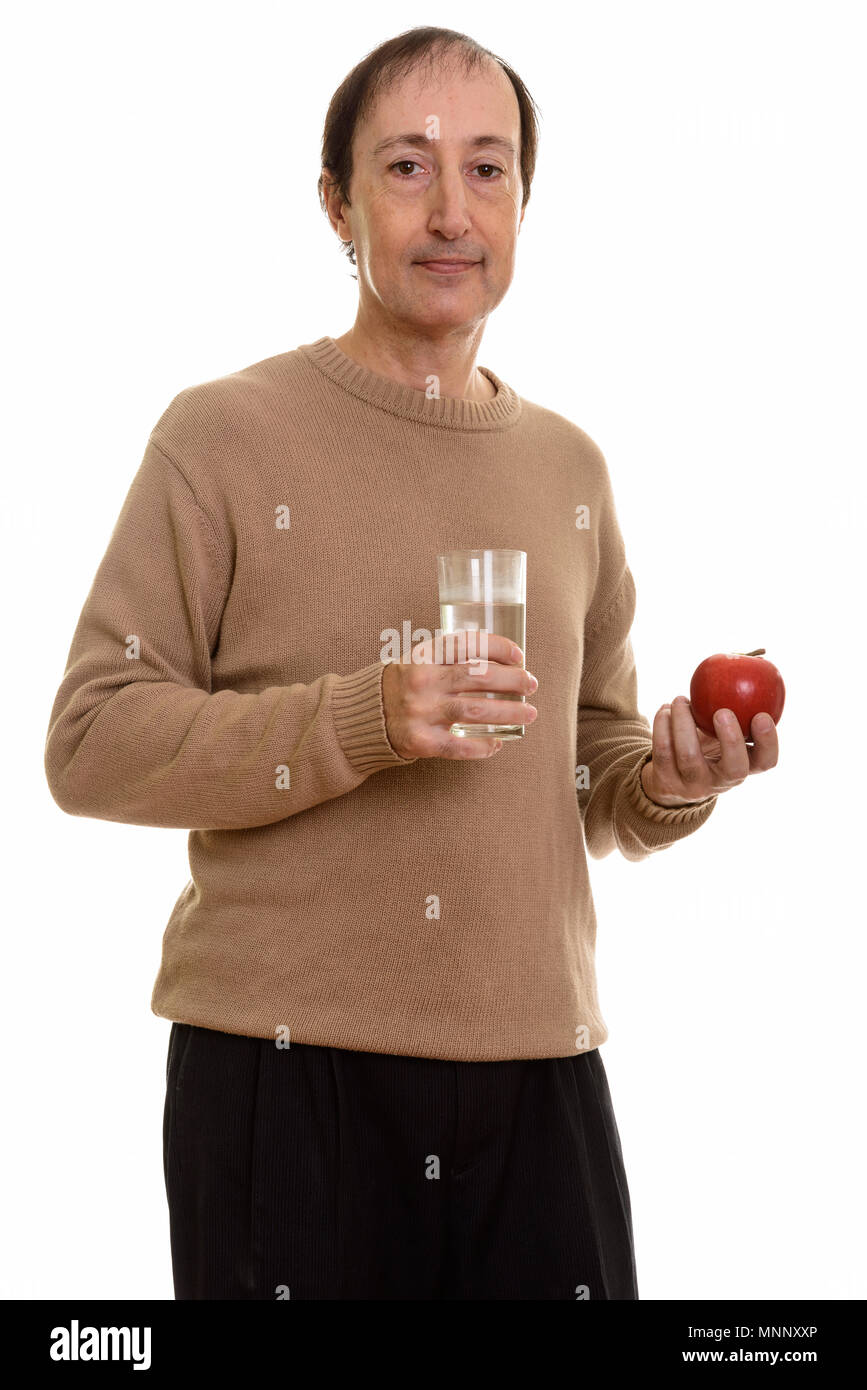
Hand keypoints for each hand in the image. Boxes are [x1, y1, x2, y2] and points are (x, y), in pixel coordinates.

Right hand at [381, 630, 538, 759]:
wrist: (360, 720)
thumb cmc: (398, 688)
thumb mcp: (415, 662)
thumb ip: (446, 659)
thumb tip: (498, 661)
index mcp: (422, 657)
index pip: (466, 644)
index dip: (498, 647)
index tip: (519, 656)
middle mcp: (422, 681)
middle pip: (479, 676)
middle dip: (513, 679)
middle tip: (531, 684)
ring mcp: (421, 712)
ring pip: (476, 710)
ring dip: (509, 711)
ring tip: (529, 713)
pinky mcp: (420, 741)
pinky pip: (459, 746)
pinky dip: (483, 747)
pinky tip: (498, 744)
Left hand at [640, 694, 778, 806]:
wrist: (671, 776)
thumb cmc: (707, 740)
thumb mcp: (725, 726)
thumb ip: (740, 697)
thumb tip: (758, 653)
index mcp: (745, 765)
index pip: (766, 761)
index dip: (768, 742)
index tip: (761, 715)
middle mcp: (723, 781)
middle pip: (734, 769)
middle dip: (731, 740)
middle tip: (722, 711)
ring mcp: (694, 784)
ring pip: (689, 757)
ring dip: (684, 723)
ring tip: (680, 700)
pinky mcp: (667, 781)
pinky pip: (663, 752)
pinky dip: (662, 726)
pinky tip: (665, 709)